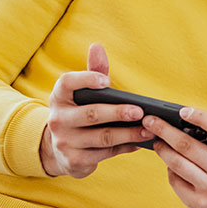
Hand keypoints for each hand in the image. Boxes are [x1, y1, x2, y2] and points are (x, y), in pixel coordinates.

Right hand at [39, 43, 150, 177]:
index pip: (68, 82)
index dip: (86, 79)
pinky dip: (124, 148)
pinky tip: (138, 143)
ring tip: (148, 130)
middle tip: (140, 111)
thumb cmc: (78, 112)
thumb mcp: (82, 94)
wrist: (59, 149)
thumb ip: (93, 71)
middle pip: (91, 114)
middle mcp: (58, 118)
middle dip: (118, 113)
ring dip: (128, 134)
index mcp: (59, 96)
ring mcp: (64, 141)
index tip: (106, 81)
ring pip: (102, 137)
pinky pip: (104, 153)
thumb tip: (97, 47)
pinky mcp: (74, 160)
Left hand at [146, 104, 206, 207]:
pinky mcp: (198, 203)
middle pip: (187, 145)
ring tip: (157, 141)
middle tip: (150, 121)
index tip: (182, 111)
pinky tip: (169, 161)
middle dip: (164, 130)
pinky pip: (175, 180)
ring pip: (177, 163)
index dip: (200, 117)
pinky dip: (169, 168)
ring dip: (162, 149)